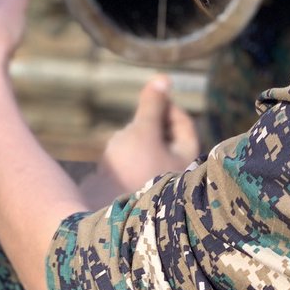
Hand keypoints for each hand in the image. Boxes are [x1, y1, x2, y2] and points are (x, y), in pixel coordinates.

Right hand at [88, 76, 198, 200]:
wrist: (103, 211)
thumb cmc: (133, 169)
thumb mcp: (143, 130)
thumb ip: (152, 105)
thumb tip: (164, 78)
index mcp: (186, 159)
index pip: (183, 123)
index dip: (166, 105)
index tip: (148, 97)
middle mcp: (173, 171)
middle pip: (162, 134)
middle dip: (144, 125)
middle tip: (132, 126)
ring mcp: (152, 180)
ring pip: (143, 148)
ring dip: (130, 141)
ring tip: (120, 150)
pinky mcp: (131, 188)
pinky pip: (128, 164)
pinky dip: (120, 158)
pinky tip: (109, 165)